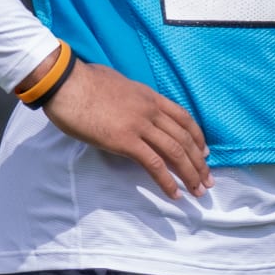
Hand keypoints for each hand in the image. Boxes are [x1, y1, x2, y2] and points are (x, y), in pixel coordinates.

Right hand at [20, 50, 213, 198]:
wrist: (66, 83)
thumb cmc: (84, 82)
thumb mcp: (118, 84)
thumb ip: (130, 96)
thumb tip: (128, 102)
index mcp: (149, 96)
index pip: (183, 118)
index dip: (197, 137)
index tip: (205, 153)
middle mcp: (151, 110)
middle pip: (184, 138)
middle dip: (199, 162)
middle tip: (208, 181)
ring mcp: (140, 125)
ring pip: (175, 152)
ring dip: (189, 174)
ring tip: (198, 191)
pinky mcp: (125, 140)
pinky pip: (153, 163)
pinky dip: (167, 181)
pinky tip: (174, 193)